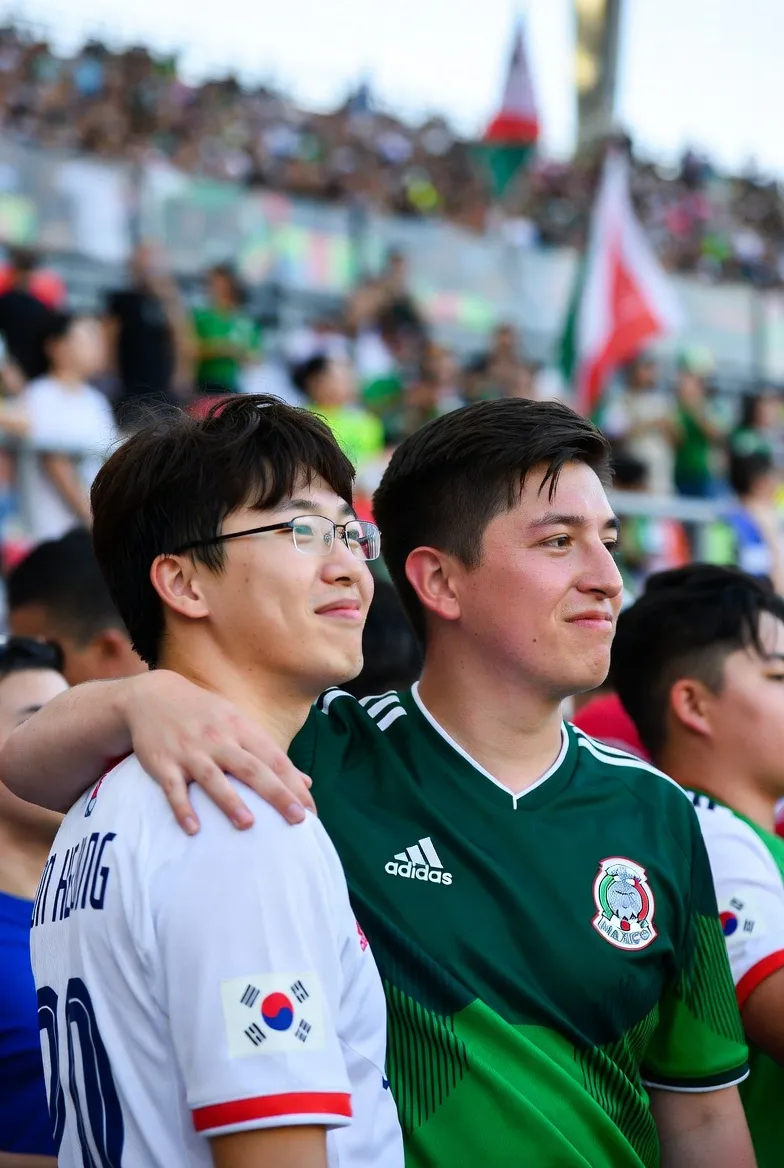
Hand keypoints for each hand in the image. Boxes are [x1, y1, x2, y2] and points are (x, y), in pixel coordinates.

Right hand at [125, 671, 315, 834]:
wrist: (154, 697)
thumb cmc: (205, 715)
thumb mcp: (240, 724)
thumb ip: (270, 754)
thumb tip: (305, 781)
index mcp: (241, 729)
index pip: (274, 758)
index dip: (293, 784)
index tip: (311, 810)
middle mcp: (218, 739)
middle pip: (252, 768)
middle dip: (276, 793)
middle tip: (297, 819)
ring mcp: (190, 751)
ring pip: (213, 778)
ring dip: (230, 801)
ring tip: (248, 824)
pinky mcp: (163, 763)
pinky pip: (173, 788)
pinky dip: (183, 807)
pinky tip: (193, 828)